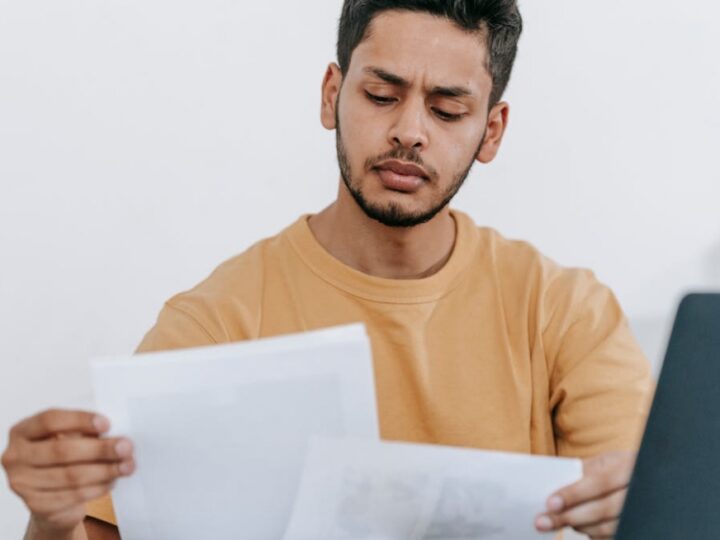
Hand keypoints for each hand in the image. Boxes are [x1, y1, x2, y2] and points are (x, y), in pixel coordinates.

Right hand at [1, 409, 134, 534]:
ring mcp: (22, 483)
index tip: (107, 423)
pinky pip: (74, 495)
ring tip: (127, 465)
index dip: (80, 420)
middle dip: (100, 449)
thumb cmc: (62, 458)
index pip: (50, 420)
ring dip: (105, 470)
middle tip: (126, 447)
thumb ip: (85, 433)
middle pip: (62, 450)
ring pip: (71, 475)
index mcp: (22, 431)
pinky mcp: (37, 505)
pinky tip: (112, 480)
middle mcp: (15, 457)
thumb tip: (117, 436)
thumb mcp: (69, 438)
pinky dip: (98, 487)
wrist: (51, 496)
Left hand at [535, 451, 635, 538]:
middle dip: (569, 516)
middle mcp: (640, 491)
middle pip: (603, 509)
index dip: (574, 494)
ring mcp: (643, 513)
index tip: (550, 503)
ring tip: (558, 521)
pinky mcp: (640, 529)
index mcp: (629, 467)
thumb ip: (583, 471)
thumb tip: (552, 484)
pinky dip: (593, 535)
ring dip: (579, 526)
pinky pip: (613, 537)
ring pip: (607, 528)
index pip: (599, 482)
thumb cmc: (620, 469)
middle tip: (543, 522)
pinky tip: (579, 528)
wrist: (649, 479)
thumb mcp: (605, 462)